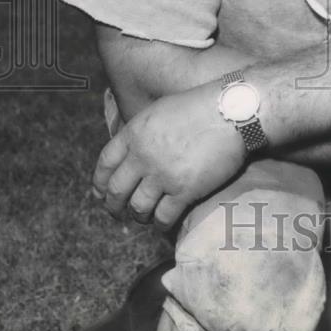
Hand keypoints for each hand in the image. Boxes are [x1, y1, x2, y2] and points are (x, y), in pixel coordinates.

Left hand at [91, 84, 246, 228]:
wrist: (230, 112)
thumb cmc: (200, 107)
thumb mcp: (161, 110)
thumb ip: (143, 132)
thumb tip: (134, 151)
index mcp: (135, 133)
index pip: (105, 164)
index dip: (99, 182)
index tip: (101, 193)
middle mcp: (143, 156)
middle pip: (117, 190)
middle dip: (113, 206)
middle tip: (117, 212)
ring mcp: (163, 175)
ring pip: (138, 207)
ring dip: (138, 216)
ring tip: (143, 217)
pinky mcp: (184, 190)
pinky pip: (164, 217)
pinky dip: (160, 224)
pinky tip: (163, 224)